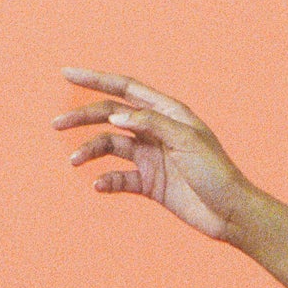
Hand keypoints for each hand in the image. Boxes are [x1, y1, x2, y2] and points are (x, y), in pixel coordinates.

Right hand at [52, 70, 253, 241]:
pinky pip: (120, 178)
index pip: (126, 88)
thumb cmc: (216, 172)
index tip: (67, 73)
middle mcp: (156, 131)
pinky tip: (99, 185)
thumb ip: (150, 123)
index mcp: (167, 112)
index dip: (96, 79)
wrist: (231, 213)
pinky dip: (106, 180)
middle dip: (83, 117)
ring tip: (74, 161)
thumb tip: (115, 114)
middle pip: (110, 115)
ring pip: (110, 146)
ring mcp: (152, 157)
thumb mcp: (186, 140)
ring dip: (90, 151)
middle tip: (56, 124)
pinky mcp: (150, 183)